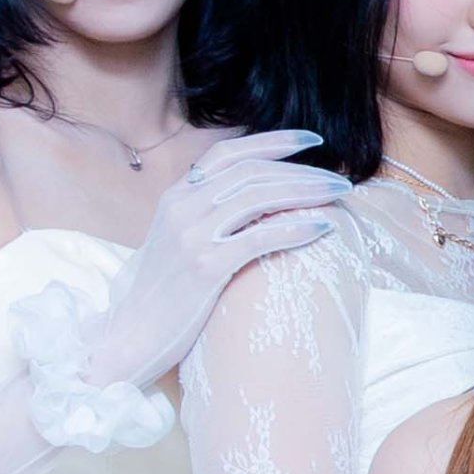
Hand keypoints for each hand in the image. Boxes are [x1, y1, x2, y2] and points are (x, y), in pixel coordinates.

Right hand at [83, 129, 341, 388]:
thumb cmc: (166, 291)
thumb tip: (259, 198)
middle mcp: (183, 207)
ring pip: (258, 198)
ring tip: (340, 195)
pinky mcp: (204, 266)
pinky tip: (323, 228)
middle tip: (339, 179)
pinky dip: (295, 228)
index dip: (272, 141)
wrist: (133, 334)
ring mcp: (192, 235)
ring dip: (306, 192)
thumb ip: (209, 213)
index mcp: (177, 196)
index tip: (311, 139)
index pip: (228, 154)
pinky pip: (258, 237)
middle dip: (301, 171)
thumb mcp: (180, 240)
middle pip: (252, 173)